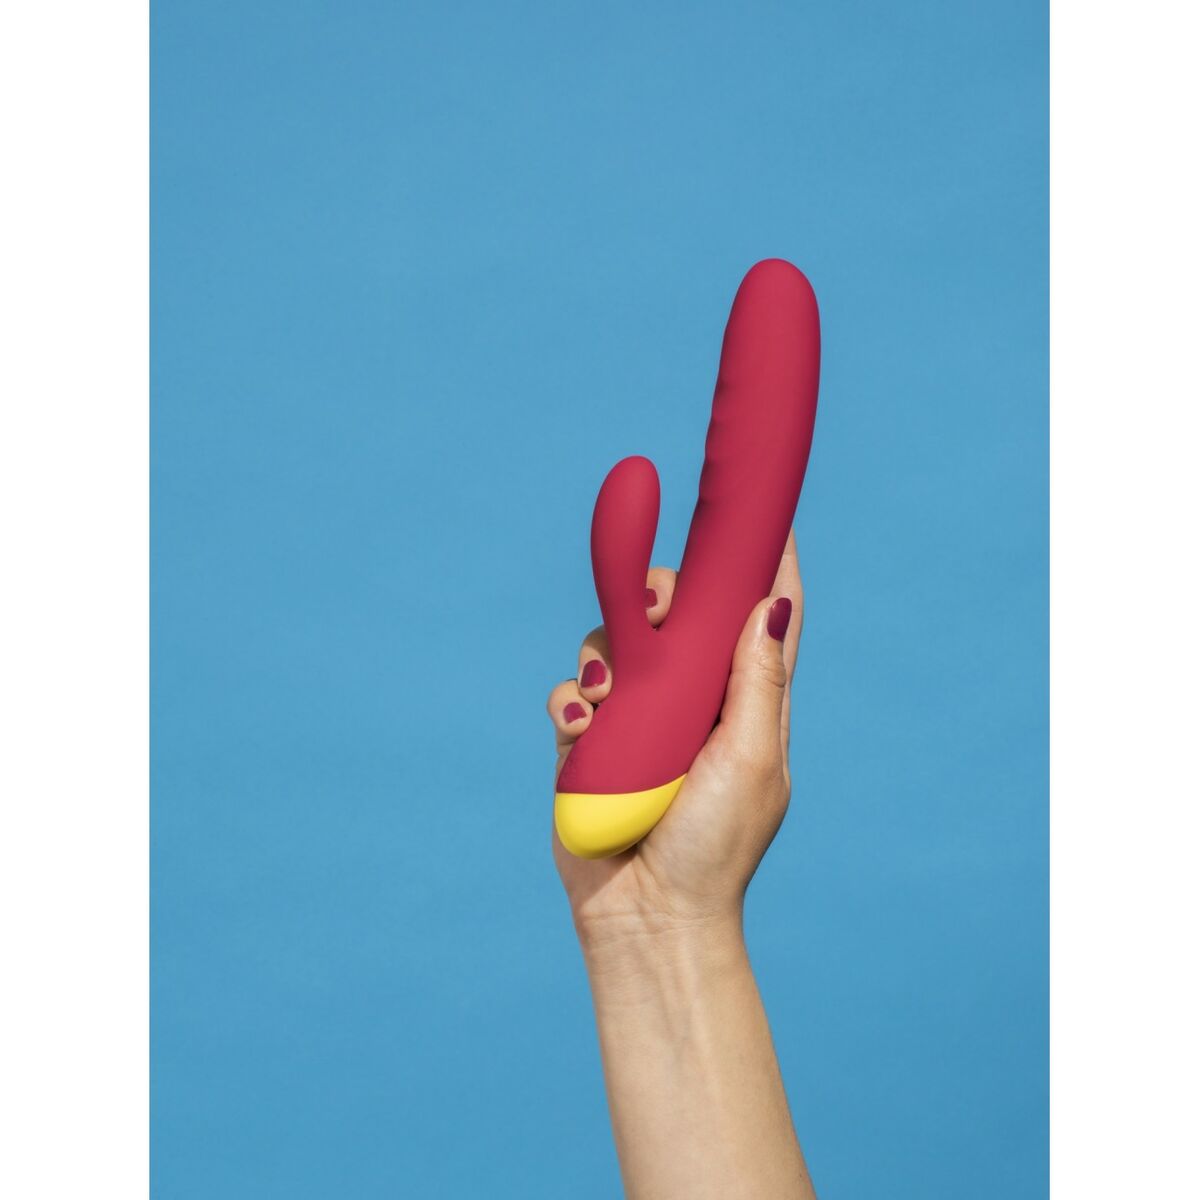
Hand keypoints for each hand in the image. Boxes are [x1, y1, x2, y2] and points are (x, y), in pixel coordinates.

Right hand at [547, 532, 803, 946]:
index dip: (766, 565)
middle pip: (677, 615)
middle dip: (660, 594)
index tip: (765, 514)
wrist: (648, 917)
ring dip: (606, 649)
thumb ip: (759, 682)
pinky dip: (572, 698)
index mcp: (747, 703)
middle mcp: (693, 701)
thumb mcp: (751, 760)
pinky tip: (581, 723)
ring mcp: (638, 720)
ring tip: (606, 692)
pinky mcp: (591, 742)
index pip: (761, 618)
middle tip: (652, 606)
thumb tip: (773, 603)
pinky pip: (573, 692)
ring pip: (616, 642)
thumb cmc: (714, 845)